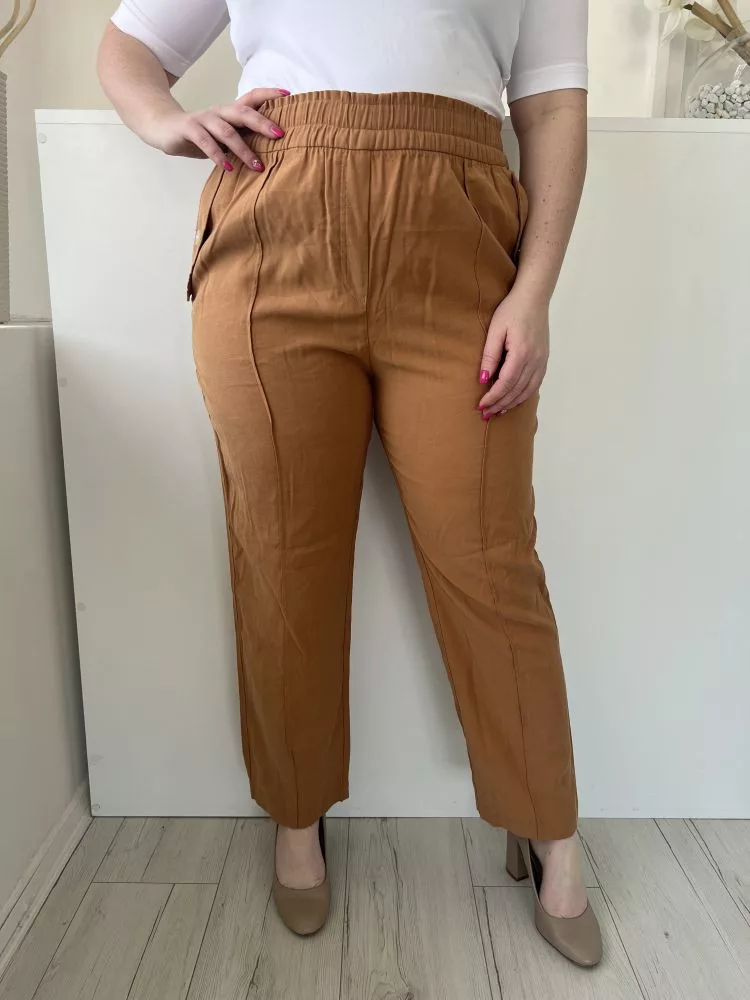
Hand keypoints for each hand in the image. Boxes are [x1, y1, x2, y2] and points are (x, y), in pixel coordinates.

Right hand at [146, 87, 289, 172]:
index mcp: (230, 111)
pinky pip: (205, 142)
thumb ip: (242, 138)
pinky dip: (218, 155)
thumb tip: (272, 149)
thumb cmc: (200, 135)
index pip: (252, 98)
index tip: (289, 95)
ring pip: (226, 131)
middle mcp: (219, 112)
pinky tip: (228, 168)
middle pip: (243, 112)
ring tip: (257, 166)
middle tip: (280, 135)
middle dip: (262, 123)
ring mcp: (203, 119)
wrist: (163, 127)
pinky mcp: (188, 129)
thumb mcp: (223, 136)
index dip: (269, 94)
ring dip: (243, 149)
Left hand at [477, 288, 549, 417]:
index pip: (505, 383)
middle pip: (516, 390)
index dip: (493, 397)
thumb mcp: (495, 330)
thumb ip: (490, 355)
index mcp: (522, 352)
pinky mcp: (544, 360)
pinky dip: (523, 396)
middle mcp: (535, 360)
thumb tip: (483, 379)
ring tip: (498, 412)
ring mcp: (542, 361)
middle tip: (486, 414)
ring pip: (527, 391)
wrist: (534, 298)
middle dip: (500, 404)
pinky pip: (535, 384)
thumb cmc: (511, 310)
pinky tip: (513, 401)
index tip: (481, 405)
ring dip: (512, 403)